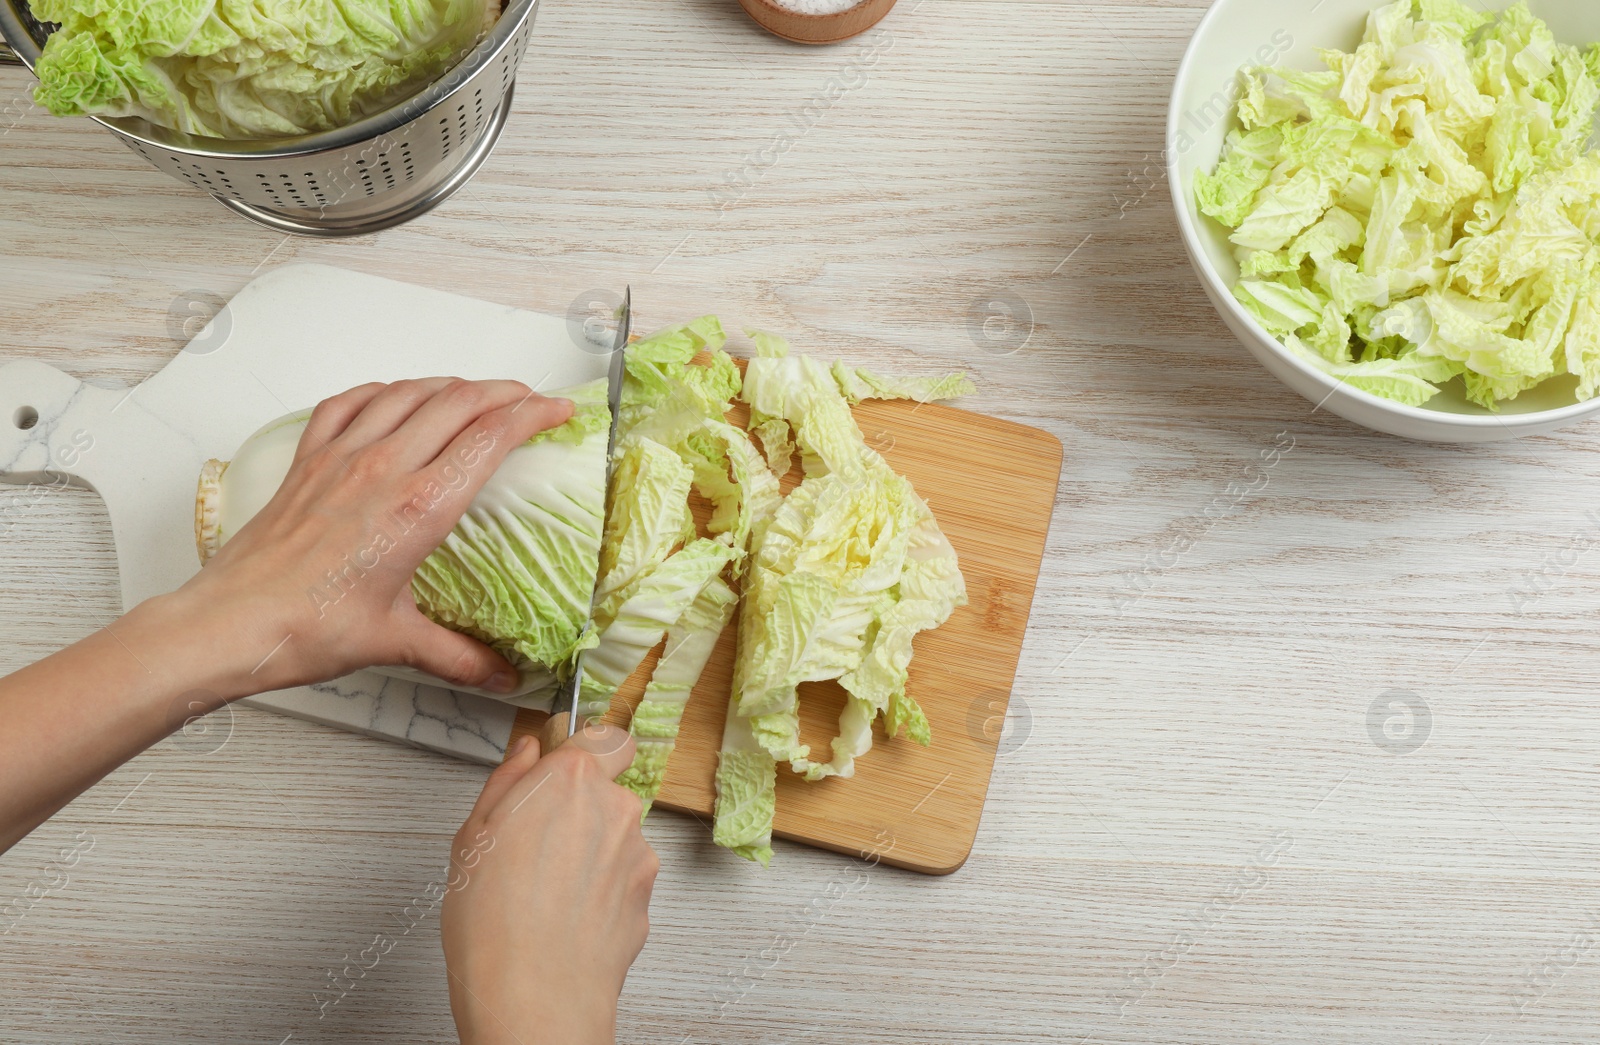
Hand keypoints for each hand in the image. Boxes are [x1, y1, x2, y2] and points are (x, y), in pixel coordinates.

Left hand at [173, 378, 572, 698]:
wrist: (231, 623)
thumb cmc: (306, 628)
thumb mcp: (396, 642)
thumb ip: (458, 657)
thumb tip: (501, 678)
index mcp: (418, 507)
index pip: (491, 437)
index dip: (533, 414)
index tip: (559, 411)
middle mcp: (383, 468)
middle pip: (458, 401)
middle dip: (503, 392)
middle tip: (530, 400)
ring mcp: (342, 458)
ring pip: (408, 392)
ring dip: (449, 385)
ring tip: (475, 393)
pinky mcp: (307, 461)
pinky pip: (349, 403)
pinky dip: (382, 391)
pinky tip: (393, 397)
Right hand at [442, 724, 657, 1044]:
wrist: (535, 997)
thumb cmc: (493, 922)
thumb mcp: (472, 835)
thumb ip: (507, 781)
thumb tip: (527, 752)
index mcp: (572, 780)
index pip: (602, 738)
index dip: (581, 753)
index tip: (561, 771)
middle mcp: (616, 808)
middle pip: (606, 791)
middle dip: (578, 810)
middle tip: (533, 847)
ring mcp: (638, 853)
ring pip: (615, 836)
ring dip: (590, 852)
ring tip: (546, 891)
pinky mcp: (648, 895)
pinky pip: (623, 878)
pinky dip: (601, 890)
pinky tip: (567, 915)